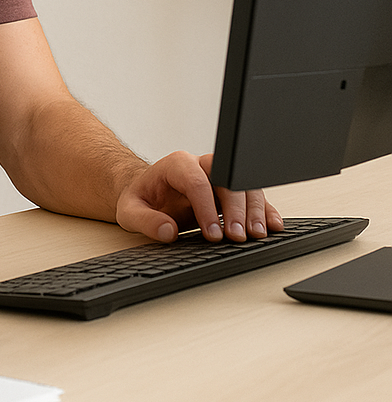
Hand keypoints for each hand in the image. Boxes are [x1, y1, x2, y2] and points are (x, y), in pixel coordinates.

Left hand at [115, 151, 282, 242]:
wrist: (148, 193)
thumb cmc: (141, 198)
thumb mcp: (130, 211)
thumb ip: (145, 220)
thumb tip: (167, 231)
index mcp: (176, 164)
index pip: (196, 181)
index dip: (206, 208)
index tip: (212, 235)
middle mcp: (201, 166)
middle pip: (226, 180)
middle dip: (234, 209)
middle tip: (237, 236)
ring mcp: (218, 178)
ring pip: (244, 186)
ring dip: (254, 210)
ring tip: (256, 235)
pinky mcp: (229, 193)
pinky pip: (251, 197)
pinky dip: (264, 211)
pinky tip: (272, 226)